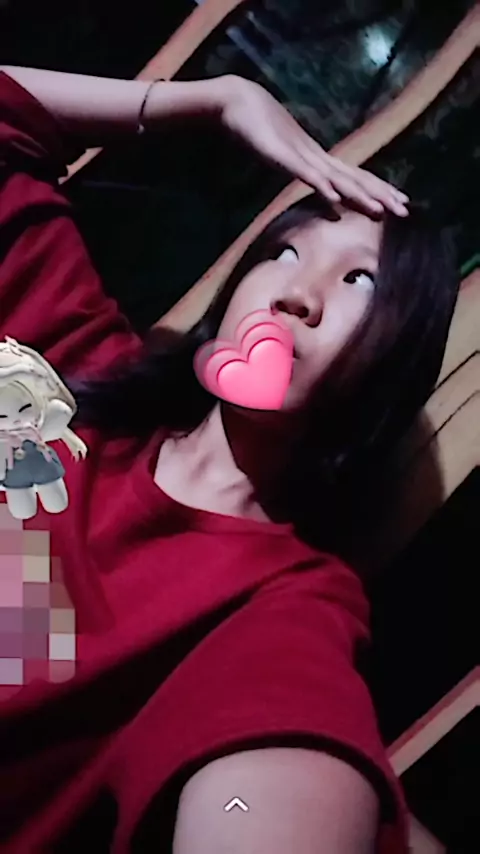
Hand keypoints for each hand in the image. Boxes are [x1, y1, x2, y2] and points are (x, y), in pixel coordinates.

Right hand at [218, 76, 408, 216]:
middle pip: (354, 178)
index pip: (353, 176)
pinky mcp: (281, 156)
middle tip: (406, 210)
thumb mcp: (279, 154)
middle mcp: (315, 156)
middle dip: (381, 195)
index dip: (377, 189)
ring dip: (359, 194)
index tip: (399, 202)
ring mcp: (300, 155)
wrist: (234, 101)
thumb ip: (294, 168)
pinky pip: (304, 174)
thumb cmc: (255, 127)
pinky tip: (335, 200)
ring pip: (336, 178)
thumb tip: (307, 183)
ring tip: (381, 209)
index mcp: (316, 159)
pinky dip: (321, 186)